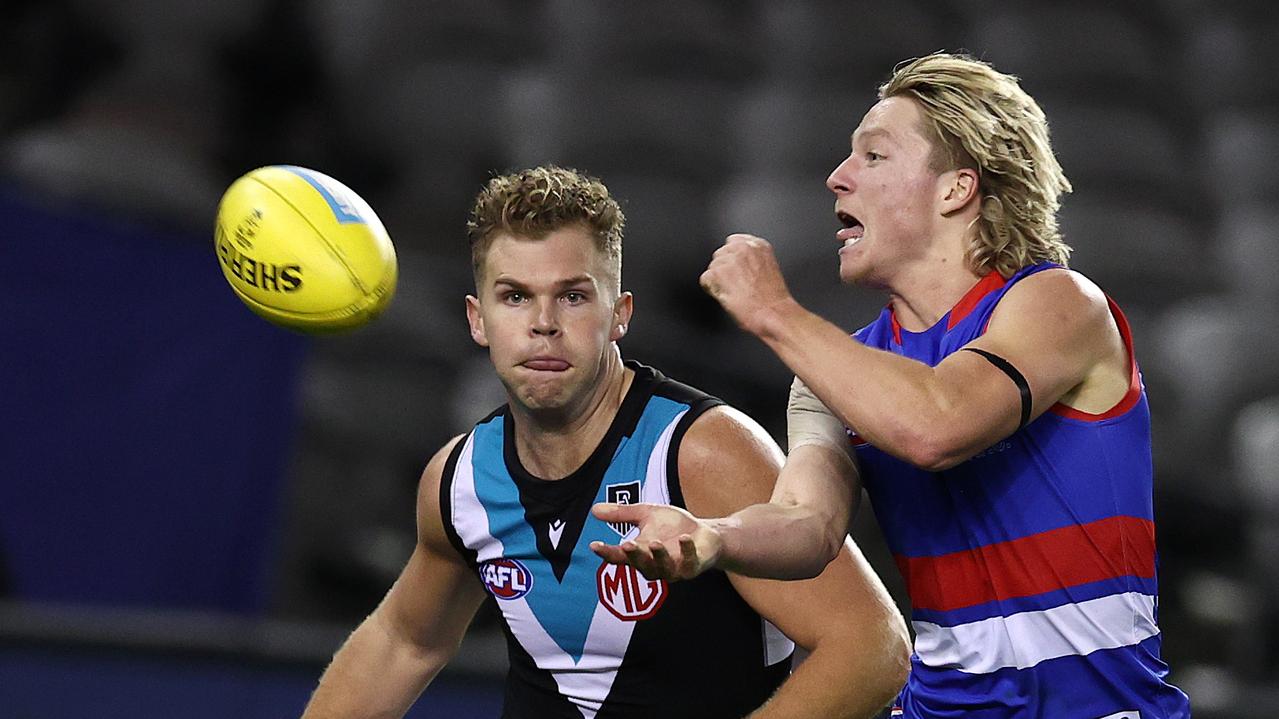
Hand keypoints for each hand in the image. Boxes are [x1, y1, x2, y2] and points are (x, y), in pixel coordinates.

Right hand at [589, 502, 722, 580]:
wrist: (705, 533)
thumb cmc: (673, 526)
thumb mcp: (646, 514)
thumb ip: (622, 514)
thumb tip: (594, 509)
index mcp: (640, 553)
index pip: (619, 556)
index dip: (607, 552)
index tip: (595, 545)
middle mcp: (655, 565)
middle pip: (640, 566)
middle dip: (634, 556)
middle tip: (626, 544)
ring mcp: (674, 569)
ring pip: (663, 569)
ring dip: (658, 557)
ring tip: (654, 543)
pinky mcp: (693, 567)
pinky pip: (689, 563)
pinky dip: (687, 552)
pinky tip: (685, 538)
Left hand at [699, 234, 793, 336]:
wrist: (773, 313)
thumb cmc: (773, 300)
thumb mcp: (768, 269)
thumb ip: (751, 261)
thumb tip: (737, 266)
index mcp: (758, 245)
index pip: (733, 242)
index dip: (733, 259)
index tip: (737, 271)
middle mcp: (742, 248)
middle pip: (720, 254)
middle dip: (724, 269)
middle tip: (737, 286)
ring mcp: (728, 260)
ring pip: (712, 267)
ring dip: (719, 281)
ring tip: (735, 293)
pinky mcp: (717, 273)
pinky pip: (705, 280)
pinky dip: (712, 290)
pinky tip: (728, 297)